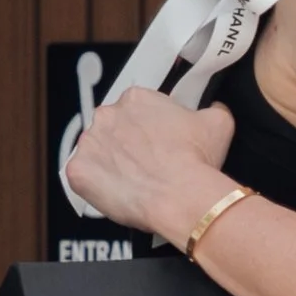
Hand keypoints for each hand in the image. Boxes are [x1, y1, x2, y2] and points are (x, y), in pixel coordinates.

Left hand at [65, 85, 234, 244]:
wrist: (180, 196)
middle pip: (111, 128)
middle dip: (125, 144)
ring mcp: (89, 143)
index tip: (156, 142)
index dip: (147, 128)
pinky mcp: (78, 171)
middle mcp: (108, 115)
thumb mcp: (218, 123)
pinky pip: (81, 178)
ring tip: (133, 182)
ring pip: (95, 152)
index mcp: (137, 99)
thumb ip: (213, 109)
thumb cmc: (195, 162)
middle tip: (145, 164)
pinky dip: (94, 186)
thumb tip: (215, 109)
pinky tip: (116, 192)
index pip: (135, 109)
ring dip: (109, 164)